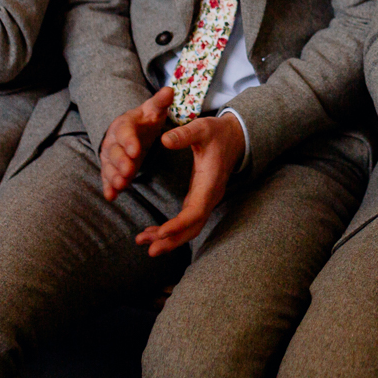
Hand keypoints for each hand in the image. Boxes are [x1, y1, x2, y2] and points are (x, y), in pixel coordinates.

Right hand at [100, 87, 174, 199]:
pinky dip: (108, 187)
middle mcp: (113, 140)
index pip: (125, 132)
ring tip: (121, 185)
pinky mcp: (111, 168)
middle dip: (120, 162)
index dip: (129, 141)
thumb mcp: (153, 109)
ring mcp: (110, 155)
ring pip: (109, 166)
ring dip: (114, 176)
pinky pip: (107, 177)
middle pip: (115, 152)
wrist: (132, 129)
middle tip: (128, 172)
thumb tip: (169, 90)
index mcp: (124, 124)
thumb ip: (160, 102)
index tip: (136, 151)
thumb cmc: (145, 120)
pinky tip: (111, 197)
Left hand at [137, 112, 245, 255]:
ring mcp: (206, 200)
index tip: (160, 233)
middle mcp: (210, 196)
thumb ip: (184, 135)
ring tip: (143, 241)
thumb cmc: (217, 133)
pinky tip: (153, 232)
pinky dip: (171, 230)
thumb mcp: (202, 128)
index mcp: (210, 182)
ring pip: (190, 228)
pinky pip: (187, 221)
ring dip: (169, 238)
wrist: (234, 137)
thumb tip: (164, 140)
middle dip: (171, 240)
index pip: (195, 212)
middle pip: (192, 227)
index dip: (178, 225)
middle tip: (149, 249)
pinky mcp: (200, 199)